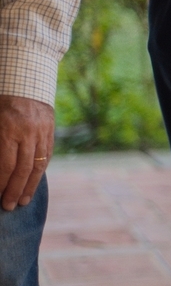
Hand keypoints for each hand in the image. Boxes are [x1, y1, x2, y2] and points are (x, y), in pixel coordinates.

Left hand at [0, 95, 53, 210]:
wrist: (24, 79)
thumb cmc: (0, 101)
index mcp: (8, 129)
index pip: (5, 164)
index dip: (1, 183)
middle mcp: (27, 133)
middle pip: (22, 169)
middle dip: (14, 190)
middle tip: (9, 206)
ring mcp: (41, 132)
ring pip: (37, 165)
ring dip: (29, 186)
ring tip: (23, 201)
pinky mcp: (50, 131)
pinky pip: (46, 156)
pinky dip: (40, 171)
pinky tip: (33, 183)